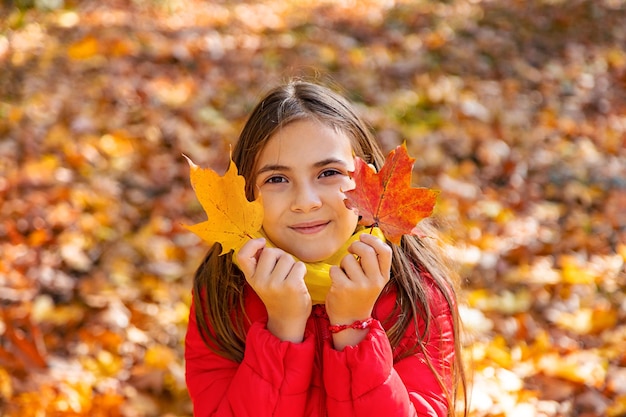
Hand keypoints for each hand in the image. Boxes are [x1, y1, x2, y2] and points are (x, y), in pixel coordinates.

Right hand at [236, 238, 311, 341]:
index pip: (242, 256)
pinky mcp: (291, 286)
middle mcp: (260, 282)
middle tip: (283, 269)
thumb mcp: (261, 281)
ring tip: (290, 277)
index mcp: (251, 278)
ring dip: (292, 264)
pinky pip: (299, 265)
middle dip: (280, 255)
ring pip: (286, 258)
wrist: (287, 320)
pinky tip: (299, 280)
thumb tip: (262, 242)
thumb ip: (260, 264)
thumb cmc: (277, 296)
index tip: (262, 242)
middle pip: (271, 251)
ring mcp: (275, 284)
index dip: (251, 244)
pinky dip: (301, 270)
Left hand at [326, 233, 390, 348]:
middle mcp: (374, 282)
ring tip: (345, 274)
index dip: (373, 240)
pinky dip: (334, 272)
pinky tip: (337, 282)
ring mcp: (359, 286)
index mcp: (383, 278)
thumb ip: (374, 263)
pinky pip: (335, 269)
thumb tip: (367, 238)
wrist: (350, 321)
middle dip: (355, 245)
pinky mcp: (343, 288)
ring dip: (343, 263)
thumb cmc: (360, 295)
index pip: (385, 251)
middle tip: (350, 250)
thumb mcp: (374, 282)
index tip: (363, 237)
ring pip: (348, 259)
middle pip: (366, 251)